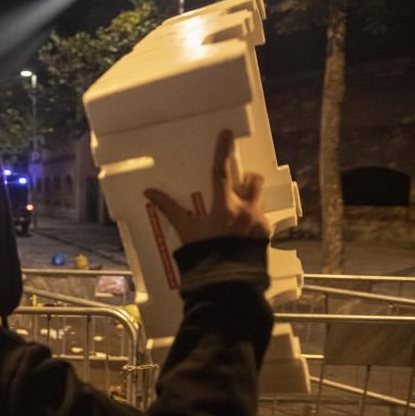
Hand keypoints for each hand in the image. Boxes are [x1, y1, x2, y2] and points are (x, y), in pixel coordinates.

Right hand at [144, 130, 269, 244]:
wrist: (225, 281)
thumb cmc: (203, 255)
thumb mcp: (185, 231)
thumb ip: (169, 209)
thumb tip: (149, 192)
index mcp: (224, 206)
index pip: (222, 172)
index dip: (222, 151)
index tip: (226, 134)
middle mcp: (245, 210)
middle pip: (253, 180)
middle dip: (246, 178)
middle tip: (235, 186)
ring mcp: (258, 222)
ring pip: (259, 198)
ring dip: (249, 199)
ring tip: (235, 213)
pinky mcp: (265, 234)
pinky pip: (261, 218)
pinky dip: (252, 220)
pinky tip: (240, 232)